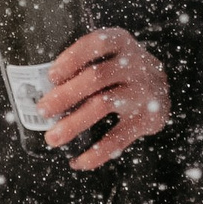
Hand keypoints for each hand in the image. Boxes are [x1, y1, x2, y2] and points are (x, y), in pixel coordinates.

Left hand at [36, 28, 169, 168]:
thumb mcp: (109, 55)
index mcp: (120, 42)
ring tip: (52, 138)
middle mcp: (135, 64)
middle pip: (96, 77)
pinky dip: (95, 153)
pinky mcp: (148, 119)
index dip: (72, 59)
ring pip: (103, 105)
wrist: (162, 87)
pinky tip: (78, 161)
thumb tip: (40, 88)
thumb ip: (84, 64)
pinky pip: (118, 138)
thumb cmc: (120, 70)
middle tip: (43, 110)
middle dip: (65, 95)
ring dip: (74, 123)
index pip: (96, 44)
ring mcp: (142, 92)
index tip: (51, 76)